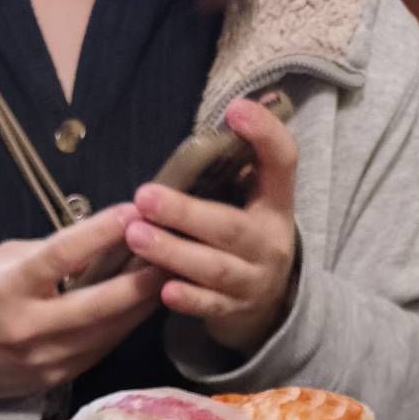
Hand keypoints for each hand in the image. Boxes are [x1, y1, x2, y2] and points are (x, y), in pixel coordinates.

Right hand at [0, 205, 162, 399]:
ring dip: (143, 303)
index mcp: (10, 289)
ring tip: (173, 274)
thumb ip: (51, 252)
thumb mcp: (6, 260)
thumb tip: (103, 239)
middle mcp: (29, 328)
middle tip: (173, 252)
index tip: (133, 213)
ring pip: (108, 330)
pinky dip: (127, 324)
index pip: (60, 258)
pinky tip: (148, 303)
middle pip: (97, 305)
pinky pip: (103, 348)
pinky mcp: (60, 378)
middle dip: (140, 279)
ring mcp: (46, 359)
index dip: (98, 235)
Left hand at [123, 95, 298, 355]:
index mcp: (276, 203)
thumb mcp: (253, 202)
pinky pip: (209, 305)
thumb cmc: (246, 238)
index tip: (235, 108)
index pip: (283, 161)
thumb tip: (218, 119)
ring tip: (136, 237)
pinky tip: (162, 289)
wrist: (270, 305)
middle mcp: (270, 241)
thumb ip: (235, 169)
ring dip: (173, 252)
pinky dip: (188, 299)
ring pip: (214, 267)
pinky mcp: (235, 311)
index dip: (264, 134)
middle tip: (144, 196)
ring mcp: (254, 280)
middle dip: (185, 212)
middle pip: (229, 226)